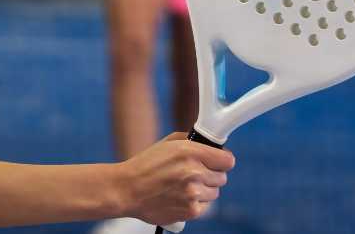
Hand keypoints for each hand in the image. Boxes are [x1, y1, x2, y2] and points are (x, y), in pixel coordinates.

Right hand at [120, 132, 234, 224]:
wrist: (126, 189)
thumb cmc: (145, 165)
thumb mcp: (167, 144)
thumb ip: (192, 143)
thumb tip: (212, 146)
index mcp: (190, 152)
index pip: (228, 160)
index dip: (222, 161)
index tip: (216, 162)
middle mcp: (194, 172)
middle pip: (222, 177)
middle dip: (210, 175)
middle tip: (194, 174)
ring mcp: (193, 193)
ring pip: (214, 193)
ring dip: (203, 190)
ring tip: (183, 186)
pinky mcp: (191, 211)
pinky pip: (205, 206)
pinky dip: (195, 203)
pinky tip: (180, 197)